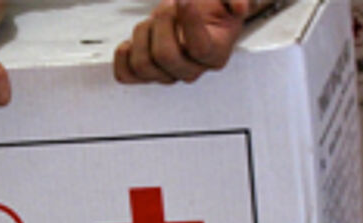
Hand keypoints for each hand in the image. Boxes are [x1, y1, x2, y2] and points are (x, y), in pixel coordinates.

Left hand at [114, 0, 249, 84]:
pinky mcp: (144, 73)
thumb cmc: (209, 7)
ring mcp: (165, 74)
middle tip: (168, 3)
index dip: (190, 22)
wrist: (194, 14)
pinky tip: (131, 41)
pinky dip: (123, 57)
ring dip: (142, 34)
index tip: (186, 0)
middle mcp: (190, 70)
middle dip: (162, 22)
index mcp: (214, 54)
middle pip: (166, 57)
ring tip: (151, 19)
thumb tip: (239, 7)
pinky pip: (126, 75)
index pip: (200, 48)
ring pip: (144, 65)